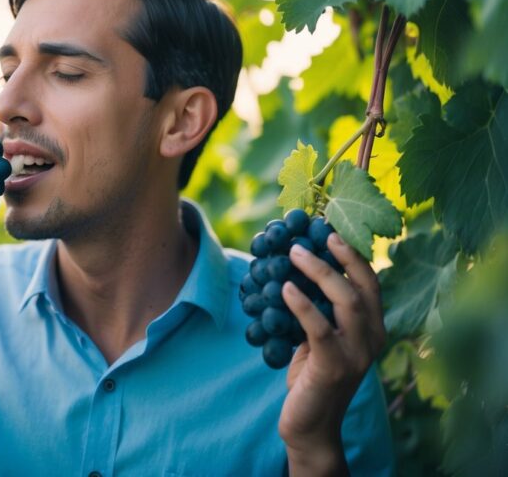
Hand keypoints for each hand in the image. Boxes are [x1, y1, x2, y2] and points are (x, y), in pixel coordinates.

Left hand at [278, 233, 385, 473]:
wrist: (310, 425)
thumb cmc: (311, 376)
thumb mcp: (319, 337)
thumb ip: (319, 310)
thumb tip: (295, 269)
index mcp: (373, 328)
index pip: (371, 283)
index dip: (354, 255)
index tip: (330, 230)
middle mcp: (372, 339)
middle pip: (363, 287)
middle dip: (339, 256)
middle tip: (311, 236)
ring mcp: (356, 354)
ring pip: (347, 302)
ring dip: (319, 273)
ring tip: (293, 254)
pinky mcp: (334, 366)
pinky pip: (319, 328)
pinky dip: (302, 305)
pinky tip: (284, 290)